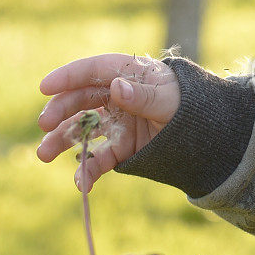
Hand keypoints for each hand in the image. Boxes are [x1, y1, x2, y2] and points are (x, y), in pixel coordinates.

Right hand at [37, 53, 179, 190]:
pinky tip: (81, 184)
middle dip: (59, 112)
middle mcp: (115, 96)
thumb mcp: (171, 100)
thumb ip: (144, 96)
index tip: (44, 87)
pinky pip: (100, 158)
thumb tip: (116, 87)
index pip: (93, 71)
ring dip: (62, 141)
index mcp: (127, 74)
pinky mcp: (121, 147)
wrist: (210, 135)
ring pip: (82, 130)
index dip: (67, 77)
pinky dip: (89, 171)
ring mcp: (116, 122)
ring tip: (43, 155)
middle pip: (80, 100)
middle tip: (45, 125)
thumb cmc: (190, 105)